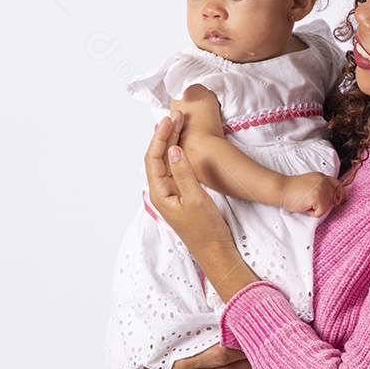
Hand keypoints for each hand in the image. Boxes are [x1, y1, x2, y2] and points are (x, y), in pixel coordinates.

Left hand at [145, 116, 259, 301]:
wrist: (216, 251)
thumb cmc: (206, 230)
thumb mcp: (196, 199)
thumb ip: (184, 174)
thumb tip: (174, 150)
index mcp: (159, 193)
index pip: (153, 158)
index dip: (160, 137)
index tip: (170, 120)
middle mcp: (162, 192)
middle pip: (158, 157)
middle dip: (166, 135)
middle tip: (178, 117)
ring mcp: (172, 193)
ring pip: (167, 162)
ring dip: (173, 143)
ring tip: (181, 125)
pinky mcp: (182, 195)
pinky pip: (177, 169)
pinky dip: (180, 155)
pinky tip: (186, 146)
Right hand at [281, 172, 345, 216]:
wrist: (281, 189)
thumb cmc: (292, 190)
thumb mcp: (310, 184)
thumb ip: (321, 188)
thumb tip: (333, 199)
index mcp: (322, 177)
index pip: (339, 185)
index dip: (340, 195)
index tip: (339, 201)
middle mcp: (324, 181)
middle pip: (334, 198)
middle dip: (324, 204)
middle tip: (310, 201)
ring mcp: (321, 188)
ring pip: (327, 207)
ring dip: (317, 208)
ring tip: (306, 202)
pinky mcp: (318, 197)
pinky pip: (321, 212)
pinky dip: (312, 212)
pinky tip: (304, 205)